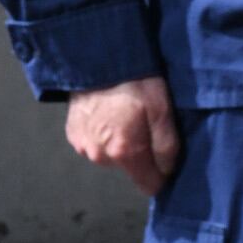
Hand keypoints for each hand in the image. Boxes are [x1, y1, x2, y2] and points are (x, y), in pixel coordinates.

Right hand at [66, 77, 179, 196]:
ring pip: (112, 155)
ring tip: (129, 114)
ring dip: (122, 142)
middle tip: (148, 123)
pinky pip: (95, 143)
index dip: (162, 175)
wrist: (97, 58)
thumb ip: (166, 146)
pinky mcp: (73, 134)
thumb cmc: (135, 81)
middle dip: (142, 153)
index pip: (147, 184)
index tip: (169, 160)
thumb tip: (168, 173)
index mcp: (124, 152)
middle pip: (130, 168)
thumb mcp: (162, 109)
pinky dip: (105, 133)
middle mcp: (100, 156)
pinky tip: (111, 112)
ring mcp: (83, 146)